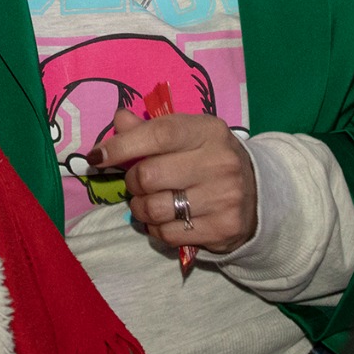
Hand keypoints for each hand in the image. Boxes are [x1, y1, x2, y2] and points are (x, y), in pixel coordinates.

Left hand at [92, 107, 258, 254]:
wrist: (256, 193)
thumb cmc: (209, 159)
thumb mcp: (187, 136)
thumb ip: (150, 130)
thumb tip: (119, 119)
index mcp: (208, 131)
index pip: (158, 134)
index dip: (122, 146)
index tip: (97, 157)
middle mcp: (220, 162)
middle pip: (149, 175)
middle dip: (133, 182)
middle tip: (138, 183)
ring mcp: (224, 197)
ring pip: (155, 209)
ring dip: (140, 208)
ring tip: (149, 203)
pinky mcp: (223, 228)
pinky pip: (168, 234)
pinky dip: (156, 228)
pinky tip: (165, 219)